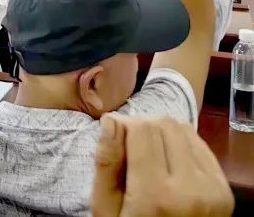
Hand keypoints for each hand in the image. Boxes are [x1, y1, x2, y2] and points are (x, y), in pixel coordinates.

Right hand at [91, 114, 232, 216]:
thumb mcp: (106, 209)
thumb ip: (106, 164)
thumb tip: (111, 121)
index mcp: (156, 195)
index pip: (141, 128)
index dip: (122, 126)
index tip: (114, 139)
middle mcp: (191, 188)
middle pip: (163, 124)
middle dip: (142, 128)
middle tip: (130, 149)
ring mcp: (213, 189)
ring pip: (183, 129)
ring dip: (162, 134)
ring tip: (150, 156)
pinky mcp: (224, 189)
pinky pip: (199, 144)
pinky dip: (180, 145)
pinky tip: (169, 164)